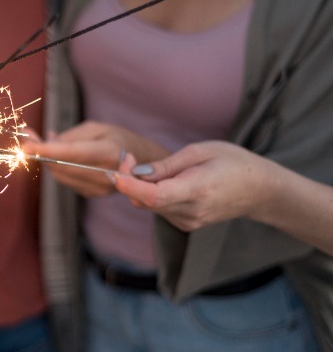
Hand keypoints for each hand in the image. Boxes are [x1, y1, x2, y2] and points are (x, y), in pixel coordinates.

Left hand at [23, 121, 167, 196]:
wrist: (143, 163)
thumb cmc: (118, 138)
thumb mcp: (97, 128)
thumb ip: (70, 136)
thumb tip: (45, 140)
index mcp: (109, 152)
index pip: (71, 153)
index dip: (46, 150)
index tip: (26, 145)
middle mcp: (105, 173)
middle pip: (61, 166)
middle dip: (40, 152)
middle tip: (27, 137)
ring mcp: (100, 188)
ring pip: (60, 175)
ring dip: (46, 160)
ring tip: (40, 144)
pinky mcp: (93, 194)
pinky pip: (66, 181)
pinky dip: (57, 168)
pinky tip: (58, 157)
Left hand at [113, 141, 269, 230]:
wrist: (259, 191)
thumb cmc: (232, 163)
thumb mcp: (199, 152)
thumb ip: (166, 165)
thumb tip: (136, 172)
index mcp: (196, 191)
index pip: (154, 195)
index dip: (130, 185)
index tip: (116, 171)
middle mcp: (190, 212)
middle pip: (145, 201)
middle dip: (129, 180)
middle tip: (128, 157)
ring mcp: (188, 222)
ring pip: (148, 205)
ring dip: (139, 187)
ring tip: (146, 166)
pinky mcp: (185, 224)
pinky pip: (158, 208)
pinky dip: (151, 194)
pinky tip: (160, 180)